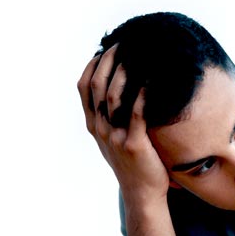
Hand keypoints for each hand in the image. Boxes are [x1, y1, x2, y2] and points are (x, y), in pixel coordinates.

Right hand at [77, 44, 169, 206]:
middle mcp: (99, 128)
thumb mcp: (112, 138)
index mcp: (93, 124)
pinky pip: (136, 114)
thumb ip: (110, 116)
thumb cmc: (132, 162)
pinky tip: (150, 80)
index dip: (92, 64)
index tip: (105, 49)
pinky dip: (142, 94)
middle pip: (97, 86)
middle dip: (108, 61)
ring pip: (113, 96)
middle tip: (122, 43)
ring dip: (123, 72)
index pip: (84, 87)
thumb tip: (116, 87)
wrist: (142, 192)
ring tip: (135, 54)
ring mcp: (114, 137)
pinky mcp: (133, 144)